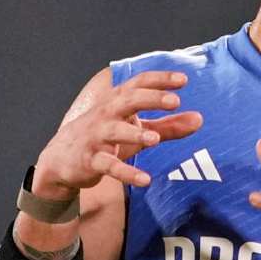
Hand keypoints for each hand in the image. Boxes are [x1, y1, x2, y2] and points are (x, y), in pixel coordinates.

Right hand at [35, 70, 202, 197]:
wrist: (61, 160)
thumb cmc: (105, 139)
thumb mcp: (137, 130)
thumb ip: (168, 126)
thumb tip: (200, 119)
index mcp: (118, 101)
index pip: (139, 83)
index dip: (160, 80)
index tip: (183, 79)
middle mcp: (106, 114)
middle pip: (128, 100)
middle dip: (151, 98)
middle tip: (175, 101)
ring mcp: (96, 136)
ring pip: (115, 131)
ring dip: (135, 133)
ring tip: (155, 139)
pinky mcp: (89, 160)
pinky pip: (108, 166)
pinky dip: (126, 173)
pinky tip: (145, 180)